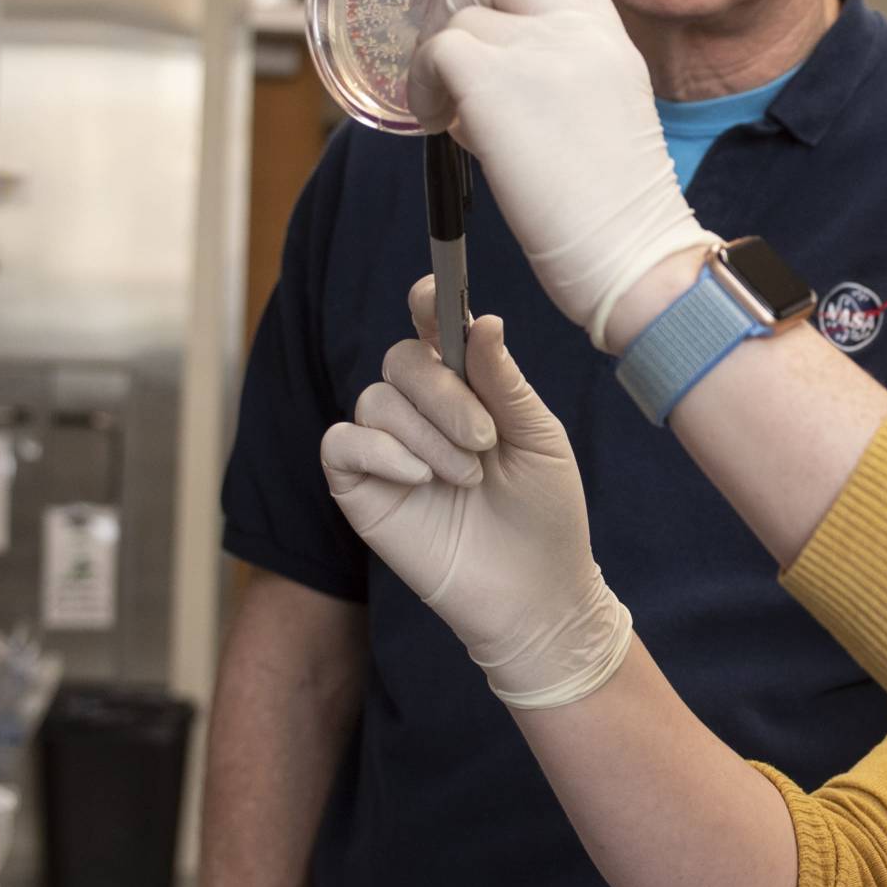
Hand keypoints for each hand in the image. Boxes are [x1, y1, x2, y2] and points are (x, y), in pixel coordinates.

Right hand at [319, 277, 632, 708]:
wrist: (535, 592)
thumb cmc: (545, 513)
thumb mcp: (539, 439)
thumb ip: (504, 382)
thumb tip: (482, 319)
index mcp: (468, 389)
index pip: (434, 330)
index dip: (428, 303)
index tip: (432, 293)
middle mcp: (422, 412)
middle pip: (401, 360)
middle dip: (443, 391)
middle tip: (486, 439)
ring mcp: (388, 449)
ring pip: (377, 399)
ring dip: (427, 434)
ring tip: (468, 478)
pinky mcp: (360, 488)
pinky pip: (342, 442)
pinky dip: (380, 451)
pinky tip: (421, 480)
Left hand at [412, 0, 717, 348]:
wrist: (634, 250)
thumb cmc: (620, 212)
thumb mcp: (610, 117)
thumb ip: (567, 79)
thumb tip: (499, 86)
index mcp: (611, 40)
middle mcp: (577, 32)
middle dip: (465, 9)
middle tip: (455, 65)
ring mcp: (537, 50)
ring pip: (457, 22)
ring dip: (443, 67)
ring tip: (457, 119)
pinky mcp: (495, 81)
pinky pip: (434, 56)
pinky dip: (423, 86)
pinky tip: (438, 121)